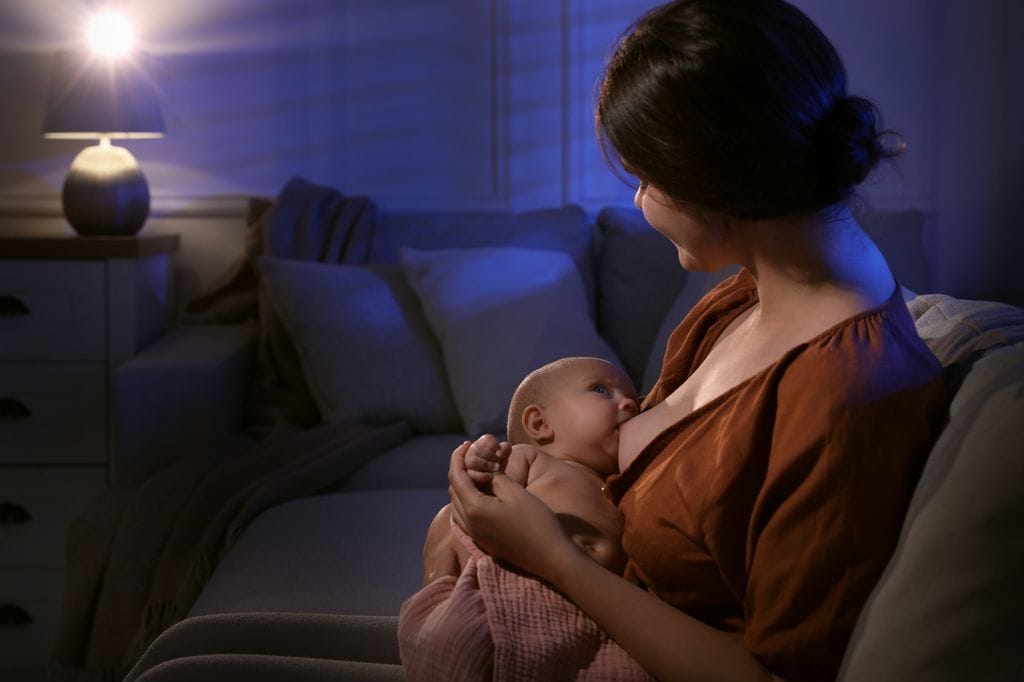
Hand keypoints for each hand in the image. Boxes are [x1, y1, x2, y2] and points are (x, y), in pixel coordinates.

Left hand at [448, 443, 578, 578]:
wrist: (550, 557)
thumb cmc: (535, 521)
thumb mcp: (515, 492)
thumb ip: (495, 477)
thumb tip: (483, 466)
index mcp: (474, 508)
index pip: (456, 476)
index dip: (459, 457)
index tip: (467, 444)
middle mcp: (468, 523)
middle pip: (454, 490)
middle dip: (460, 470)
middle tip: (473, 455)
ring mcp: (474, 535)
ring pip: (457, 505)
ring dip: (462, 486)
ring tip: (476, 472)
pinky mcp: (482, 542)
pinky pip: (464, 517)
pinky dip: (466, 502)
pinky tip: (479, 495)